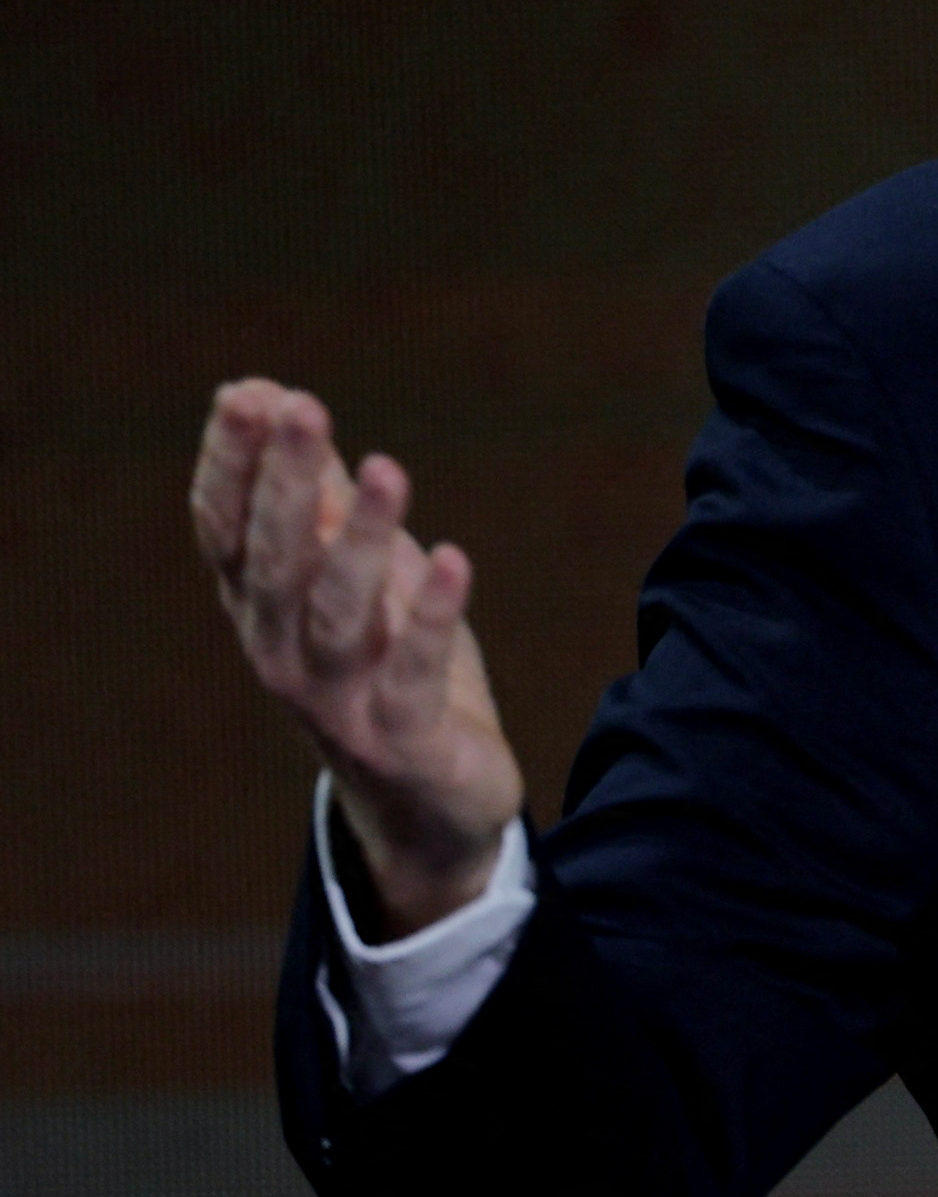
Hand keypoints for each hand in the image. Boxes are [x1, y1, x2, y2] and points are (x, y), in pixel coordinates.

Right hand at [190, 380, 524, 935]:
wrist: (431, 805)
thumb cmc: (388, 667)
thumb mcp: (355, 571)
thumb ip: (314, 491)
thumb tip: (266, 391)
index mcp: (261, 609)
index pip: (226, 530)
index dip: (231, 464)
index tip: (244, 394)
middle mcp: (282, 652)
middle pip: (274, 560)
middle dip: (283, 482)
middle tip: (301, 408)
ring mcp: (338, 701)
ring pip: (338, 612)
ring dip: (358, 537)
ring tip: (385, 468)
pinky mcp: (403, 739)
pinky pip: (414, 674)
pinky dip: (431, 616)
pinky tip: (452, 558)